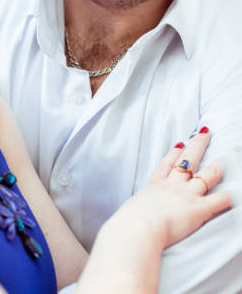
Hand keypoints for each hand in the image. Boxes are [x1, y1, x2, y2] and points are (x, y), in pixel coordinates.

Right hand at [106, 130, 231, 250]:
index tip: (180, 143)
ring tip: (225, 158)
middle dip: (197, 145)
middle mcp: (172, 187)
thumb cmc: (128, 222)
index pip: (166, 165)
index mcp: (154, 187)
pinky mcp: (198, 209)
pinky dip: (229, 197)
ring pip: (205, 177)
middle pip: (187, 161)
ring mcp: (186, 196)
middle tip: (204, 133)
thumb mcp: (130, 211)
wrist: (138, 227)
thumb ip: (134, 210)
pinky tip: (236, 192)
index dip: (174, 153)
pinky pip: (218, 201)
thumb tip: (130, 216)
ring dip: (216, 167)